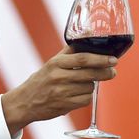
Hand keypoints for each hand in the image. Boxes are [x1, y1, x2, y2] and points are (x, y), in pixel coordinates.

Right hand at [1, 46, 116, 132]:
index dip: (101, 59)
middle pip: (89, 74)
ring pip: (89, 88)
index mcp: (56, 63)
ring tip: (86, 83)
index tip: (113, 59)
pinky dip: (87, 97)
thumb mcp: (53, 62)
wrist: (25, 102)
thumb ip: (71, 50)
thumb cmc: (42, 80)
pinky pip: (85, 100)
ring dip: (92, 85)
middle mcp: (58, 77)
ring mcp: (61, 92)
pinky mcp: (64, 106)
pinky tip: (80, 93)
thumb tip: (90, 33)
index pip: (83, 59)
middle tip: (112, 71)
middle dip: (105, 72)